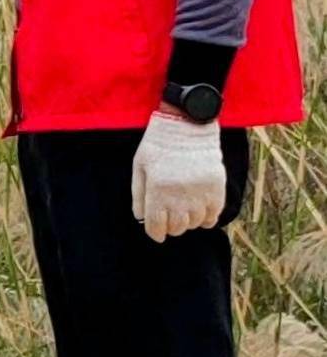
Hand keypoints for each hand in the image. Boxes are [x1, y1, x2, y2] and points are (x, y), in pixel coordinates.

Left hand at [132, 109, 226, 243]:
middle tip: (169, 218)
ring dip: (188, 221)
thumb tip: (141, 219)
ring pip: (194, 224)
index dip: (155, 233)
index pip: (156, 226)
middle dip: (171, 226)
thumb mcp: (139, 167)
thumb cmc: (158, 144)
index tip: (156, 233)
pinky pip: (213, 215)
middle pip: (177, 228)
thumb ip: (139, 195)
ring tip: (184, 210)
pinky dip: (206, 218)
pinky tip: (200, 211)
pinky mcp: (217, 188)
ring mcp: (201, 192)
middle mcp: (180, 195)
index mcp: (158, 190)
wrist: (187, 124)